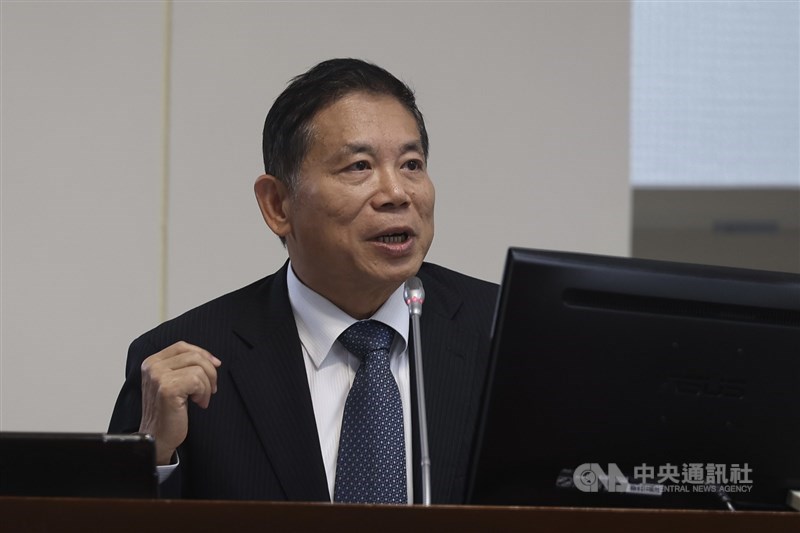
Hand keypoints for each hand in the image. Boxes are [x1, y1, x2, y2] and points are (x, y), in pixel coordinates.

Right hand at [138, 341, 220, 464]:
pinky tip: (198, 403)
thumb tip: (213, 359)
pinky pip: (198, 380)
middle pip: (194, 355)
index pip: (182, 346)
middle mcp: (152, 367)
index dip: (202, 353)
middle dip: (210, 372)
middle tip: (210, 390)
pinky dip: (203, 393)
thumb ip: (184, 367)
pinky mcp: (168, 388)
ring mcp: (158, 376)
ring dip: (207, 386)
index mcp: (152, 363)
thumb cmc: (168, 412)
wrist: (157, 438)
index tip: (215, 365)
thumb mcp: (173, 383)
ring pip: (199, 367)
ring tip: (200, 399)